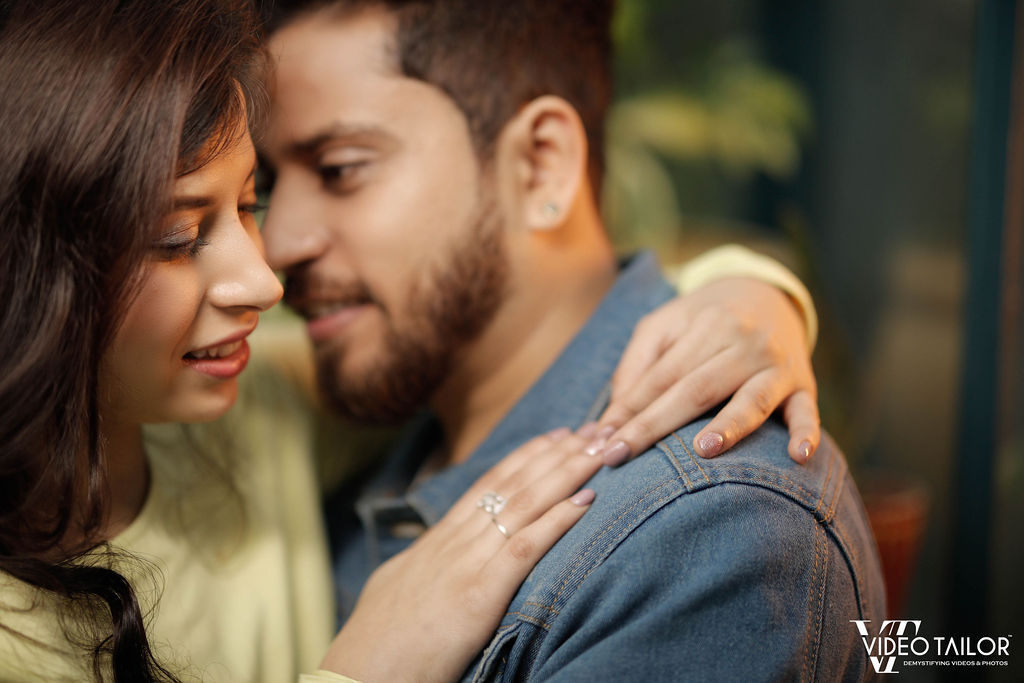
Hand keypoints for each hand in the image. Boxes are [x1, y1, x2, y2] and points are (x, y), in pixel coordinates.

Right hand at [320, 427, 602, 682]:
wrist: (354, 678)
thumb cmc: (378, 647)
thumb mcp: (399, 591)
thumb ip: (425, 569)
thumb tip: (434, 560)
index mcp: (436, 543)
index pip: (488, 486)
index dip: (526, 458)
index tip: (556, 435)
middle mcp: (453, 544)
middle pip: (514, 485)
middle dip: (557, 453)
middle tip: (595, 427)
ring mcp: (464, 566)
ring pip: (524, 505)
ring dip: (568, 472)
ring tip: (602, 448)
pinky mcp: (477, 596)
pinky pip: (525, 548)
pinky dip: (559, 520)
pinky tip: (588, 499)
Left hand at [597, 277, 818, 464]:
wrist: (768, 295)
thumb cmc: (703, 320)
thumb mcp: (665, 325)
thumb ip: (637, 364)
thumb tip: (613, 417)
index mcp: (707, 326)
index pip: (661, 375)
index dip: (629, 409)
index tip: (600, 442)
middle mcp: (744, 343)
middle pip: (696, 389)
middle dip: (654, 425)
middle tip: (619, 457)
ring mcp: (777, 366)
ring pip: (752, 399)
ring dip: (730, 425)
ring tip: (703, 450)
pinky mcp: (804, 386)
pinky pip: (807, 411)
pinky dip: (806, 434)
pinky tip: (798, 456)